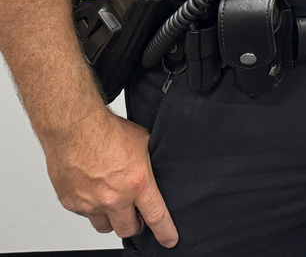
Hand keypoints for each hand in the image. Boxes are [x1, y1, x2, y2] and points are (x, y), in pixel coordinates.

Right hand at [44, 106, 176, 245]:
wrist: (74, 129)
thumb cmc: (107, 131)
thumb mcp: (143, 144)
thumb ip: (149, 165)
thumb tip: (156, 171)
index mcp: (137, 184)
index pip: (156, 216)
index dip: (165, 231)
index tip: (169, 240)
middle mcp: (114, 199)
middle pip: (128, 229)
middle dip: (135, 225)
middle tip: (137, 216)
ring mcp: (91, 204)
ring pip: (105, 226)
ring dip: (112, 218)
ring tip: (114, 203)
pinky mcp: (72, 204)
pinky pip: (86, 214)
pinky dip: (91, 207)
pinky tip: (94, 190)